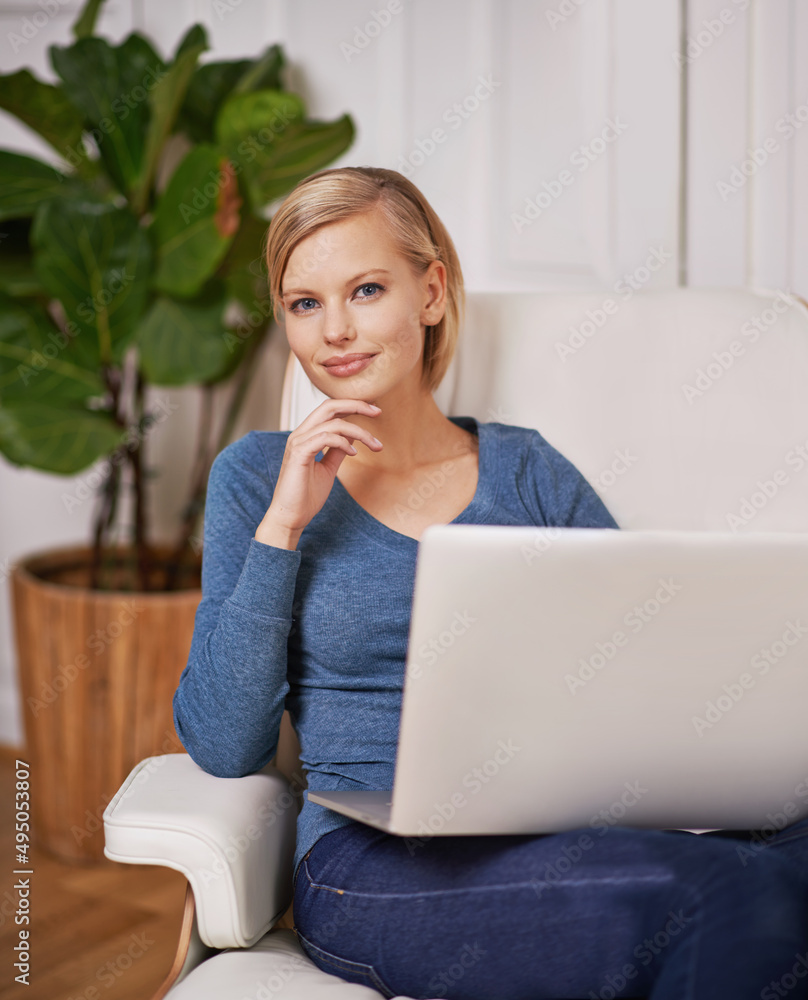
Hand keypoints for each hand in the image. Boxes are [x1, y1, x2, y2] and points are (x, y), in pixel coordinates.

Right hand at [255, 398, 381, 548]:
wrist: (291, 516)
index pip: (329, 410)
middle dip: (356, 405)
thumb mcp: (328, 469)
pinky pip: (325, 438)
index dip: (352, 406)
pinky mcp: (299, 454)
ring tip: (375, 445)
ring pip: (333, 423)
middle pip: (329, 406)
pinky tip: (354, 454)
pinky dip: (343, 443)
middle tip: (378, 411)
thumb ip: (337, 451)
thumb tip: (352, 437)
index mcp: (306, 435)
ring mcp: (298, 443)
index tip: (375, 411)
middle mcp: (300, 434)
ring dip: (359, 432)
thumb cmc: (306, 495)